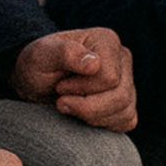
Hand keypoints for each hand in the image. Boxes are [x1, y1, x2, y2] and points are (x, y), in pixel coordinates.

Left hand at [11, 26, 137, 132]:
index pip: (108, 78)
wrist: (36, 82)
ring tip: (70, 106)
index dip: (80, 89)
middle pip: (120, 96)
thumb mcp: (41, 55)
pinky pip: (127, 121)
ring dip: (92, 116)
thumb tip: (94, 64)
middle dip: (86, 106)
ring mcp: (128, 81)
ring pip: (124, 111)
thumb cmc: (38, 65)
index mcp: (106, 40)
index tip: (60, 86)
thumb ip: (66, 54)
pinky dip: (103, 124)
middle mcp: (122, 58)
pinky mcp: (126, 102)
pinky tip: (83, 115)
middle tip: (61, 99)